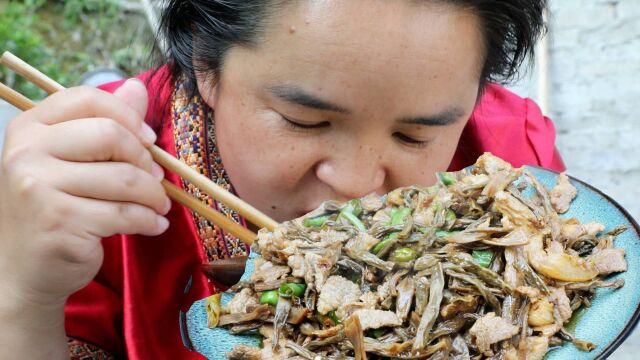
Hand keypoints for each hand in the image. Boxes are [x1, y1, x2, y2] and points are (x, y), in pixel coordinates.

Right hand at [0, 79, 170, 308]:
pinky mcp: (60, 222)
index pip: (88, 98)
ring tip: (158, 206)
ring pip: (124, 178)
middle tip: (156, 180)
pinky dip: (149, 221)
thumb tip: (139, 86)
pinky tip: (153, 225)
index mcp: (29, 128)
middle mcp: (27, 152)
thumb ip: (106, 123)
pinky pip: (125, 214)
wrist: (19, 271)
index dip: (128, 116)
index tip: (148, 141)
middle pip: (110, 135)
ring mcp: (39, 187)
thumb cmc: (53, 210)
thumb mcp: (71, 161)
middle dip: (145, 160)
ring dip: (154, 196)